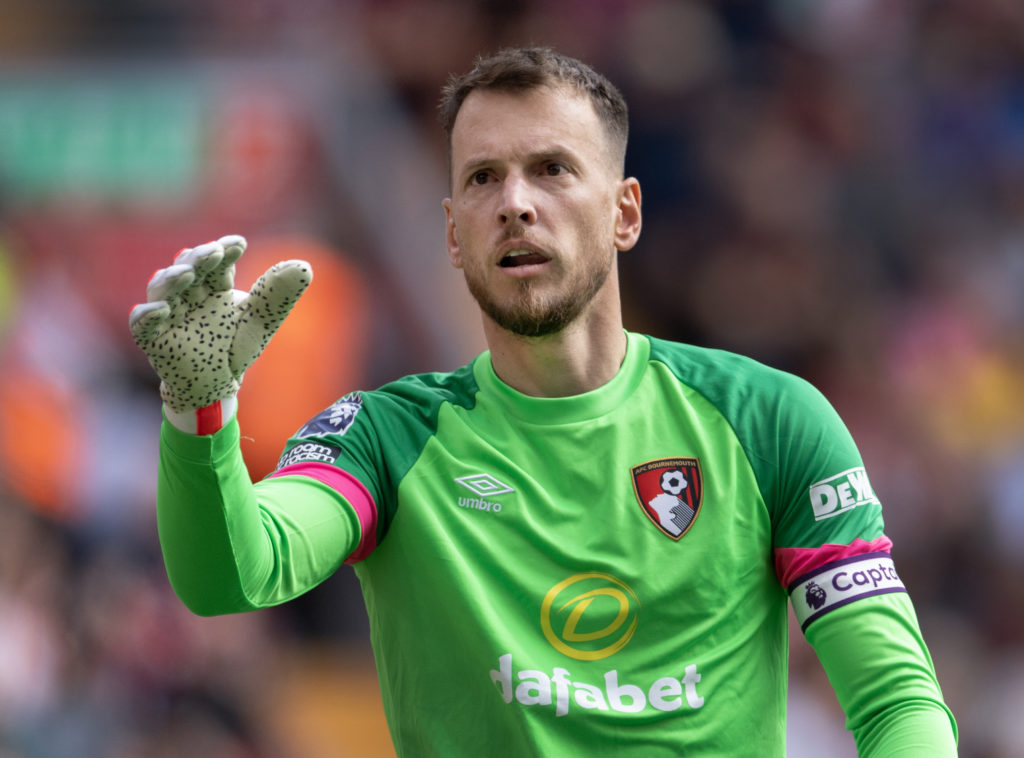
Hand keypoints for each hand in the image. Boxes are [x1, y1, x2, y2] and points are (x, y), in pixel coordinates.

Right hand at [130, 235, 312, 418]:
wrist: (218, 386)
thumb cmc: (235, 348)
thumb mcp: (262, 321)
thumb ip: (278, 294)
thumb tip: (305, 267)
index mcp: (212, 286)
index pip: (216, 263)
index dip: (224, 251)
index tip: (238, 243)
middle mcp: (188, 295)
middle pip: (188, 269)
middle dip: (199, 259)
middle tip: (215, 251)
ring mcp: (168, 316)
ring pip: (161, 289)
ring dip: (172, 279)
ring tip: (188, 272)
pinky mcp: (154, 340)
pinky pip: (142, 325)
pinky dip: (148, 315)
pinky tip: (161, 309)